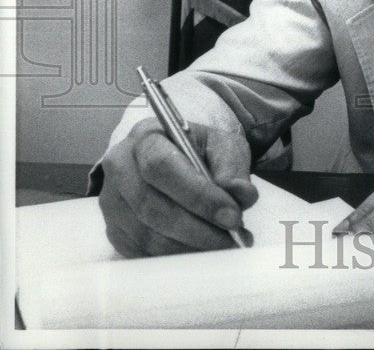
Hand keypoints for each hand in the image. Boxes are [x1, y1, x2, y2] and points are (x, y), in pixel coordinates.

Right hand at [98, 116, 257, 256]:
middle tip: (232, 238)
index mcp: (146, 138)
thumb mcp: (222, 146)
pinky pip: (142, 252)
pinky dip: (176, 257)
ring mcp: (112, 202)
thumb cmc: (200, 152)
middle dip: (197, 228)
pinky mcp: (115, 230)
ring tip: (223, 246)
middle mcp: (120, 168)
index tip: (232, 216)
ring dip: (190, 247)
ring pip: (147, 235)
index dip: (198, 195)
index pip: (162, 167)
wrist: (177, 161)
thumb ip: (233, 167)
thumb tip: (240, 194)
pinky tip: (202, 252)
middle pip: (151, 206)